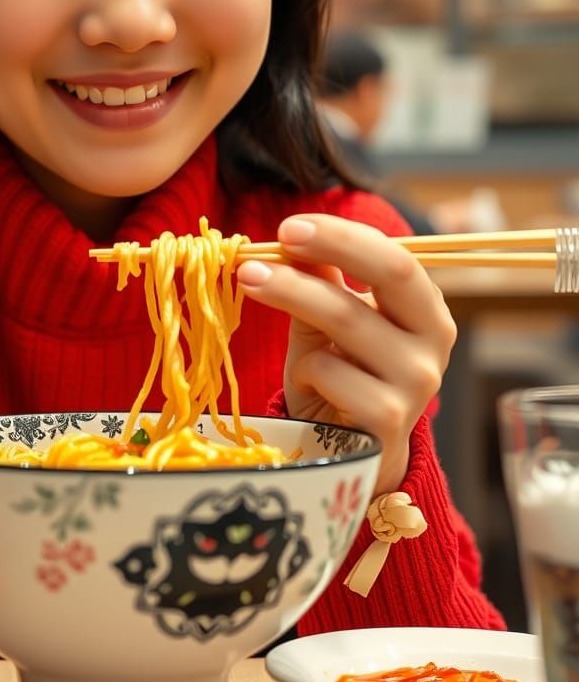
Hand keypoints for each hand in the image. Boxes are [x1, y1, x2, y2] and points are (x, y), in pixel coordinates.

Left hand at [236, 214, 456, 496]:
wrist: (350, 455)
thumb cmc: (339, 377)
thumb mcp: (327, 323)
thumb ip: (319, 281)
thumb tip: (292, 236)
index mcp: (423, 308)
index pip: (396, 257)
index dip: (343, 236)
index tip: (290, 226)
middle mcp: (432, 341)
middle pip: (392, 274)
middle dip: (331, 247)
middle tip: (276, 238)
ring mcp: (417, 382)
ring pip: (347, 317)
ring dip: (289, 293)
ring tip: (249, 283)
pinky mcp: (389, 418)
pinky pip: (330, 371)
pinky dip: (304, 367)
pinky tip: (305, 380)